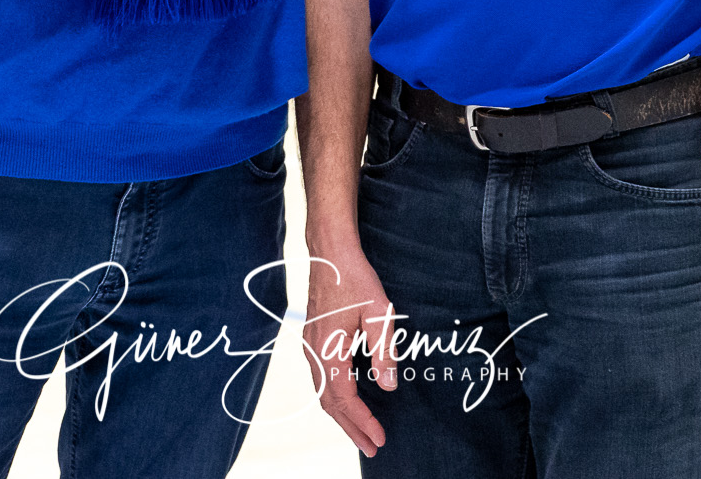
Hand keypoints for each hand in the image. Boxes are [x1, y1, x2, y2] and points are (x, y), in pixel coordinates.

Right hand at [301, 249, 394, 457]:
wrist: (329, 253)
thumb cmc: (354, 278)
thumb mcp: (378, 313)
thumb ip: (384, 352)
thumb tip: (389, 386)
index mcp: (329, 352)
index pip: (345, 399)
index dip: (363, 422)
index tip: (380, 439)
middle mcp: (314, 354)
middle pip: (330, 403)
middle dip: (351, 428)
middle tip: (372, 448)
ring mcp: (310, 347)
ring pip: (323, 392)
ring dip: (342, 415)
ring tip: (361, 432)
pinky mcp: (313, 340)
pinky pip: (321, 379)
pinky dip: (335, 398)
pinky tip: (348, 400)